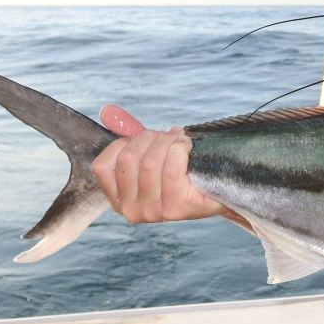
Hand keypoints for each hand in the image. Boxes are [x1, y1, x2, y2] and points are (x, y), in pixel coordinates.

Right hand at [90, 104, 227, 223]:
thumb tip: (107, 111)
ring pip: (149, 163)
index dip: (124, 143)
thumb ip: (128, 134)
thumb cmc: (181, 171)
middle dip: (149, 138)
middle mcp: (131, 210)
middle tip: (167, 135)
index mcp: (118, 199)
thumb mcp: (151, 153)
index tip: (145, 138)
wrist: (220, 190)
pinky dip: (179, 149)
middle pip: (128, 160)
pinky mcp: (175, 209)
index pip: (103, 166)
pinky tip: (187, 146)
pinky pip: (171, 170)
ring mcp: (153, 212)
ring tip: (179, 139)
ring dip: (167, 141)